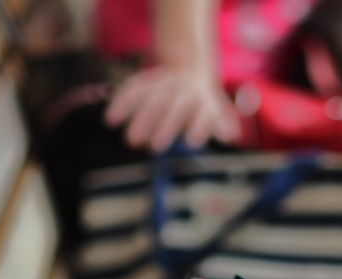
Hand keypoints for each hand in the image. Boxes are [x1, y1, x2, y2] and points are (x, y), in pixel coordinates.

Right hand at [104, 64, 241, 151]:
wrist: (189, 66)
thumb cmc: (202, 99)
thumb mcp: (214, 108)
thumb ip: (220, 122)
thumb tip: (230, 133)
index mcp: (202, 98)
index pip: (202, 111)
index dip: (198, 125)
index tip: (192, 142)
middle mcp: (182, 89)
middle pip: (173, 107)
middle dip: (163, 127)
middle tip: (153, 148)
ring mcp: (163, 83)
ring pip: (151, 98)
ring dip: (140, 118)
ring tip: (130, 141)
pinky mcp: (146, 80)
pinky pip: (132, 88)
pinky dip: (121, 103)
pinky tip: (110, 120)